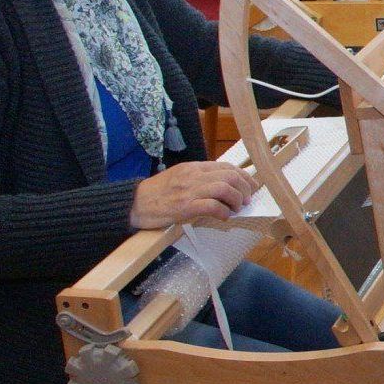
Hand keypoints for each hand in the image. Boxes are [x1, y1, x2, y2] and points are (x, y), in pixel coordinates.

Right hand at [130, 161, 258, 228]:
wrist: (133, 203)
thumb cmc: (157, 193)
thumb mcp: (181, 178)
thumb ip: (201, 179)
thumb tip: (226, 187)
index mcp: (193, 167)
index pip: (226, 166)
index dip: (244, 177)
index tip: (250, 187)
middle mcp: (193, 175)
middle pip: (230, 175)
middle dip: (244, 189)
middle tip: (245, 201)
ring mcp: (189, 190)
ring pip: (224, 188)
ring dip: (236, 200)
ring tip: (235, 209)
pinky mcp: (184, 207)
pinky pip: (211, 206)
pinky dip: (223, 212)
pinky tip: (224, 217)